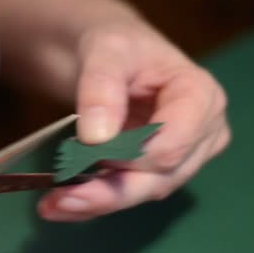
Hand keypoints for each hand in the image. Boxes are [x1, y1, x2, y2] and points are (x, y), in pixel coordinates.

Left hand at [38, 18, 230, 220]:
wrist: (112, 57)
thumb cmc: (118, 46)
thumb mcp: (106, 48)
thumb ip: (102, 85)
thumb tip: (96, 138)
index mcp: (201, 97)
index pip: (172, 145)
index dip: (130, 155)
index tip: (87, 152)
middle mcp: (201, 135)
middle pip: (159, 178)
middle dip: (109, 191)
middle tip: (62, 197)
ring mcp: (182, 158)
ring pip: (141, 192)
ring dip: (96, 202)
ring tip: (52, 205)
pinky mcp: (155, 171)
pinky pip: (126, 193)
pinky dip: (91, 202)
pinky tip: (58, 206)